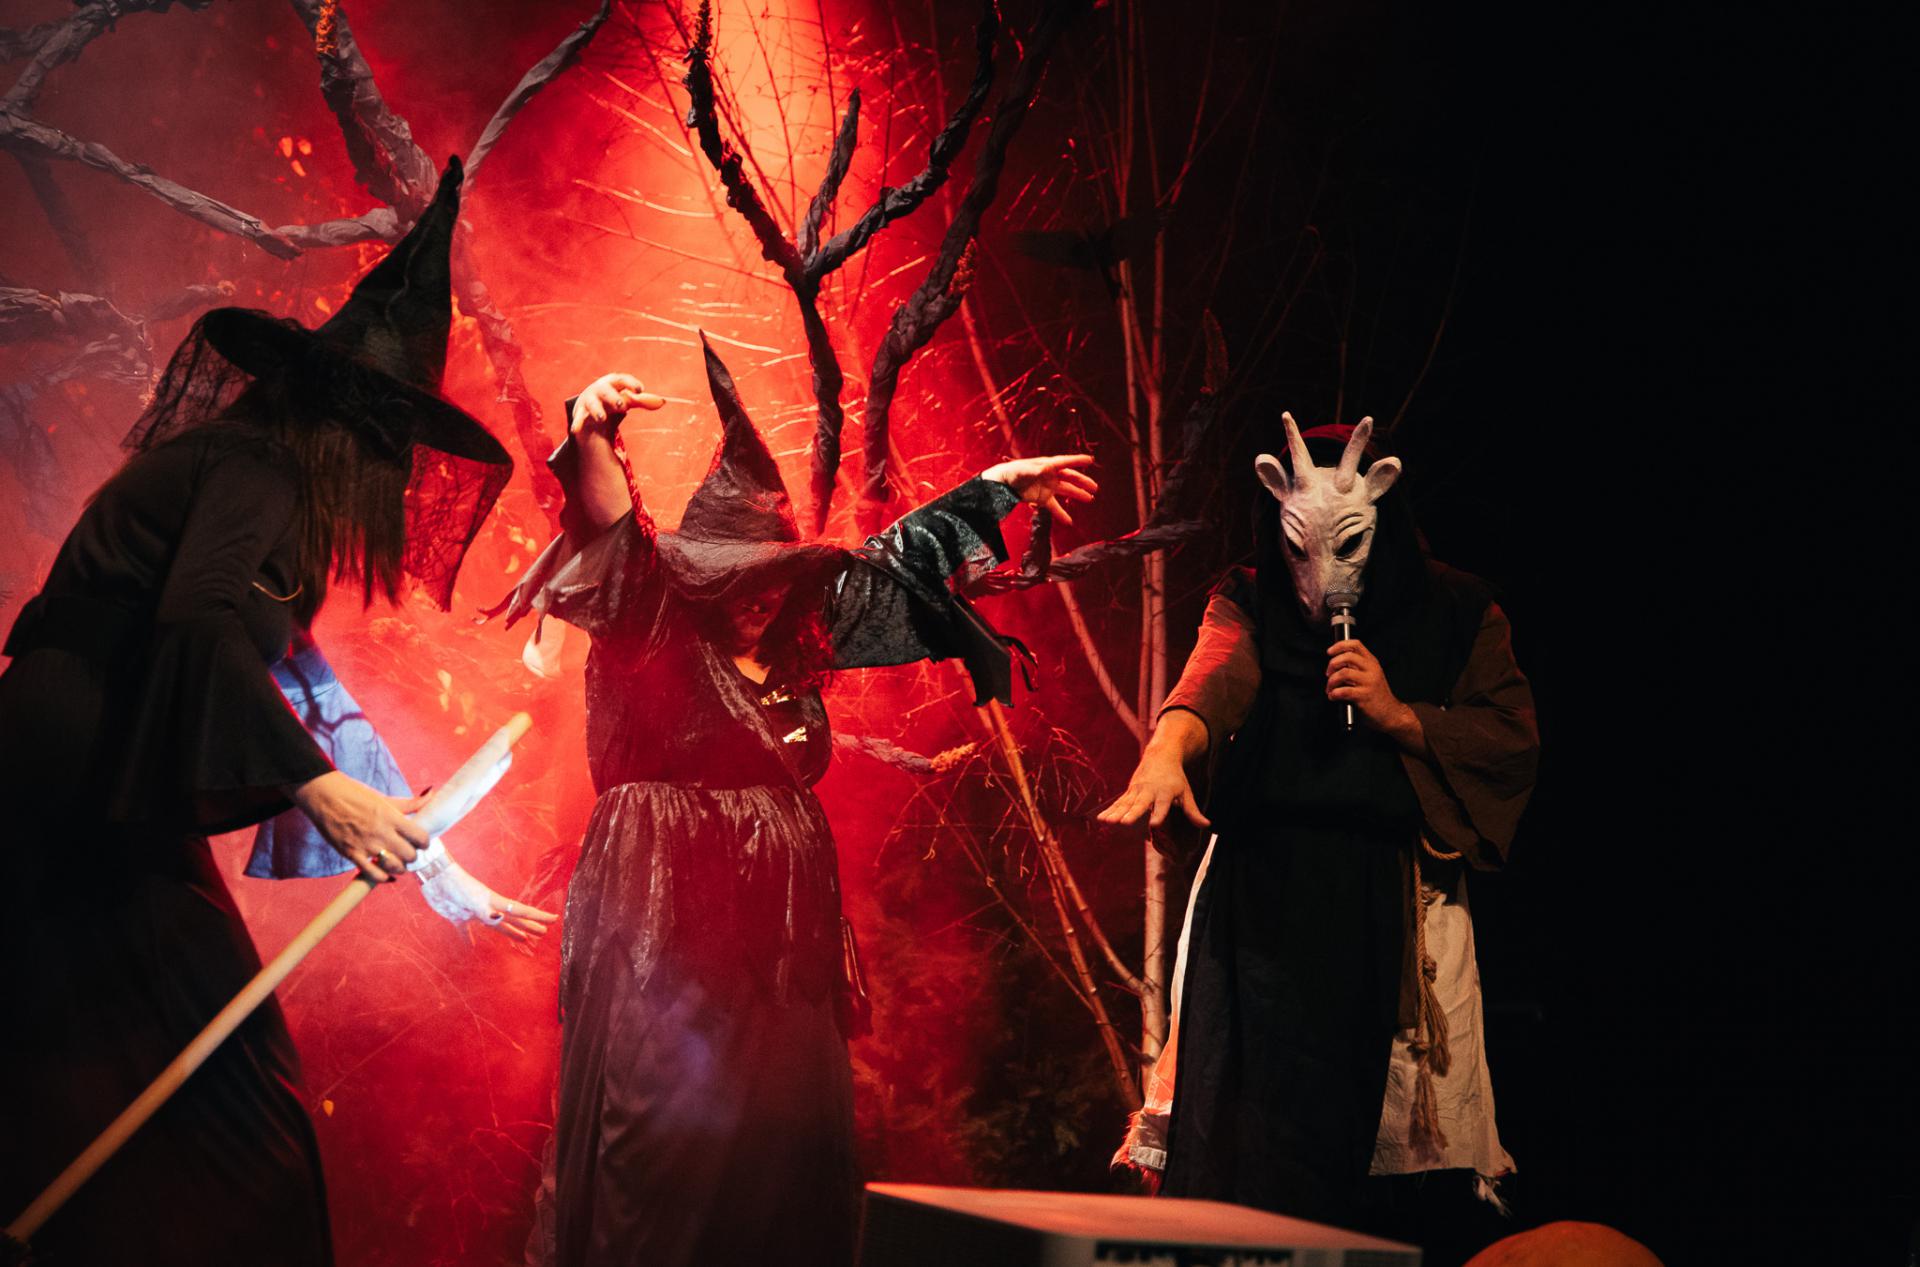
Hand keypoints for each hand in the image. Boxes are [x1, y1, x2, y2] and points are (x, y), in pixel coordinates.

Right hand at [291, 771, 430, 881]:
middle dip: (412, 855)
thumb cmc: (355, 795)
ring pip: (394, 867)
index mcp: (392, 817)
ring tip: (397, 862)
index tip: (421, 842)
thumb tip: (431, 794)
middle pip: (410, 855)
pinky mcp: (351, 854)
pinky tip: (386, 875)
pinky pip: (372, 874)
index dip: (424, 843)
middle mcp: (381, 832)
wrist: (324, 796)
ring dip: (399, 867)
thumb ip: (410, 803)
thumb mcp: (385, 798)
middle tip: (408, 852)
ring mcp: (366, 845)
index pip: (420, 837)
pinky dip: (383, 878)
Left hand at [416, 854, 556, 944]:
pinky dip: (469, 939)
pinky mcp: (458, 916)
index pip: (520, 911)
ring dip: (510, 932)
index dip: (537, 916)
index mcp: (494, 903)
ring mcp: (474, 912)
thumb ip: (484, 910)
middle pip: (513, 919)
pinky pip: (466, 931)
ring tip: (523, 939)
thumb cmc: (454, 885)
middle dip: (529, 925)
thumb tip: (500, 920)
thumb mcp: (471, 899)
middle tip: (543, 932)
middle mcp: (488, 907)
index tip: (554, 919)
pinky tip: (472, 947)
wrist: (434, 875)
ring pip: (496, 925)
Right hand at [569, 372, 664, 439]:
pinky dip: (578, 424)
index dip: (630, 383)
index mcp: (611, 382)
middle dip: (613, 398)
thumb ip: (642, 400)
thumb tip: (663, 402)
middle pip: (606, 391)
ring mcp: (589, 401)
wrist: (590, 407)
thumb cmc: (612, 400)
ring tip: (602, 418)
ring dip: (597, 411)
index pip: (621, 379)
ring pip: (592, 404)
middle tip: (622, 406)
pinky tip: (576, 431)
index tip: (640, 390)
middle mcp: (599, 390)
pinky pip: (579, 419)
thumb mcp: (626, 399)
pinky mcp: (580, 414)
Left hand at [981, 454, 1097, 525]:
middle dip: (1082, 482)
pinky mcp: (1042, 498)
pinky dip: (1061, 514)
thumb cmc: (1013, 472)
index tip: (1090, 460)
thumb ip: (1036, 470)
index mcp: (1047, 465)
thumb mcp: (1024, 470)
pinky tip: (1069, 521)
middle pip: (1070, 478)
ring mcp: (1048, 487)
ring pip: (1066, 491)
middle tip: (1095, 488)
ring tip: (1090, 499)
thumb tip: (1047, 469)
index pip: (1065, 462)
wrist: (1002, 484)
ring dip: (1078, 494)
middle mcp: (1050, 475)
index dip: (1078, 460)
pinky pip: (1054, 507)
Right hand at [1097, 748, 1209, 829]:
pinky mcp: (1129, 791)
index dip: (1159, 815)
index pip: (1162, 806)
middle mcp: (1149, 791)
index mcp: (1165, 793)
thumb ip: (1193, 811)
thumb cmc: (1176, 778)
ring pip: (1125, 804)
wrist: (1161, 755)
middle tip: (1124, 823)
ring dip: (1115, 813)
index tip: (1154, 824)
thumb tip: (1207, 825)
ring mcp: (1137, 791)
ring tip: (1106, 822)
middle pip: (1140, 804)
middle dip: (1132, 814)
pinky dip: (1110, 810)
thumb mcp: (1186, 793)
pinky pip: (1118, 802)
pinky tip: (1100, 819)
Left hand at [1326, 637, 1416, 737]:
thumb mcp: (1370, 675)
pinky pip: (1343, 691)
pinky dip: (1334, 694)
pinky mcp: (1364, 696)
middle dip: (1332, 664)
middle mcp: (1371, 670)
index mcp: (1372, 662)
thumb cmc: (1376, 695)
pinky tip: (1333, 697)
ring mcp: (1369, 682)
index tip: (1329, 652)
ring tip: (1330, 689)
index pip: (1356, 644)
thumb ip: (1356, 667)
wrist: (1390, 713)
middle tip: (1328, 674)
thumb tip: (1335, 662)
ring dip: (1331, 681)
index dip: (1339, 645)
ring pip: (1343, 673)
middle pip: (1347, 656)